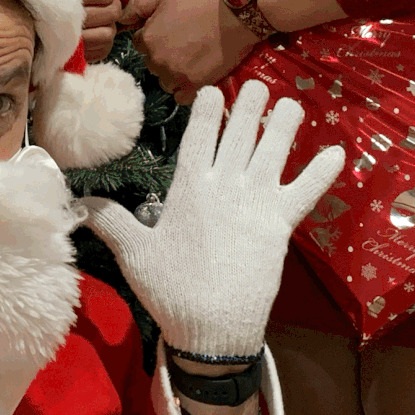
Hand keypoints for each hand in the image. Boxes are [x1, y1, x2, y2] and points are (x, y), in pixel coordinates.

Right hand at [84, 81, 344, 359]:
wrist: (213, 328)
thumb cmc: (171, 289)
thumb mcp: (133, 253)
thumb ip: (109, 221)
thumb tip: (75, 201)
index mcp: (190, 188)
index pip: (200, 137)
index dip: (208, 110)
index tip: (214, 90)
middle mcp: (225, 186)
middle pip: (240, 134)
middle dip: (250, 106)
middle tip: (258, 85)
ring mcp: (256, 202)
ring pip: (273, 151)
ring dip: (284, 124)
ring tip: (292, 103)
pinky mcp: (281, 224)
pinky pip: (306, 191)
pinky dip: (322, 172)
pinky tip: (339, 153)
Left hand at [121, 0, 258, 96]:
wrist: (236, 13)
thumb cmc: (200, 0)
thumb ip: (137, 5)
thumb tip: (120, 19)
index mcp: (148, 39)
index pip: (139, 44)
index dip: (153, 35)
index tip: (170, 29)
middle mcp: (158, 61)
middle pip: (151, 63)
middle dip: (162, 54)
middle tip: (184, 41)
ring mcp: (177, 76)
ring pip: (165, 80)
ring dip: (173, 72)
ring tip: (191, 57)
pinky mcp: (196, 86)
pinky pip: (181, 97)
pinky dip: (186, 89)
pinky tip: (196, 74)